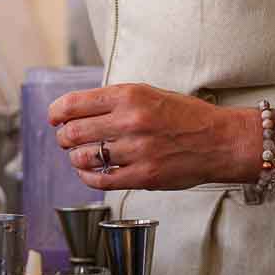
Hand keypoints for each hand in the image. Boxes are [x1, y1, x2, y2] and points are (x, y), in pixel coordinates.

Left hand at [49, 83, 255, 190]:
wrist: (221, 140)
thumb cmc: (184, 116)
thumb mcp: (148, 93)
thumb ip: (113, 101)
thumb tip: (74, 111)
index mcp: (129, 96)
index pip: (73, 104)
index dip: (55, 113)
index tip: (53, 118)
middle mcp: (130, 121)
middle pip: (73, 132)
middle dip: (63, 137)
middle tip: (66, 139)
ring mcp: (137, 151)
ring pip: (83, 157)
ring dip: (75, 157)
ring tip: (80, 155)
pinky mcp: (144, 177)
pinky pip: (100, 180)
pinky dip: (87, 177)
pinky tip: (89, 172)